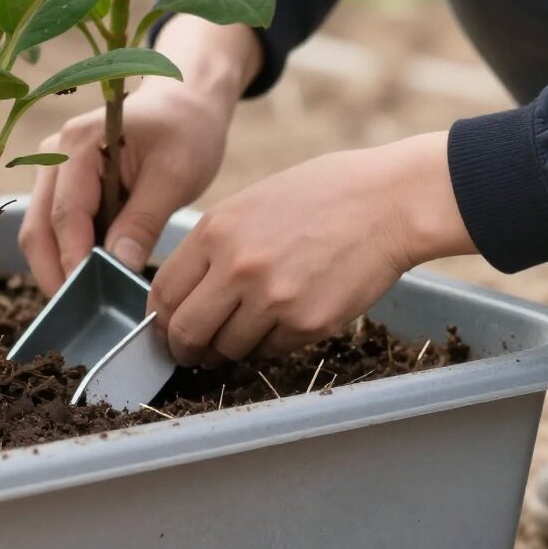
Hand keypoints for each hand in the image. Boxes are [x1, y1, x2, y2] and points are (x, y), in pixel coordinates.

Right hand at [19, 18, 261, 294]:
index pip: (66, 215)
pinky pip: (53, 227)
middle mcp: (53, 154)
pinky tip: (87, 282)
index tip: (89, 298)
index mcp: (78, 142)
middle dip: (53, 273)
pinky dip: (64, 255)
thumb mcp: (175, 175)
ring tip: (82, 305)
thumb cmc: (186, 130)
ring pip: (38, 231)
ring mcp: (52, 169)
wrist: (187, 101)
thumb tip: (117, 266)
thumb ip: (144, 219)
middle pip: (37, 227)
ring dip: (55, 267)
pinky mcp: (62, 184)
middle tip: (77, 315)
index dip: (74, 261)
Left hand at [149, 132, 475, 364]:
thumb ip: (212, 246)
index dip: (160, 319)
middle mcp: (237, 267)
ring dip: (229, 349)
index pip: (163, 294)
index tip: (167, 327)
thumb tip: (182, 294)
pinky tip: (283, 321)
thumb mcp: (250, 205)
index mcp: (215, 231)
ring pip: (228, 349)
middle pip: (186, 331)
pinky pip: (270, 351)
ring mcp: (273, 299)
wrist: (387, 201)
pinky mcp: (308, 323)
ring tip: (245, 331)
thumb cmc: (320, 196)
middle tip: (190, 352)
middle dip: (184, 348)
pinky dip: (269, 345)